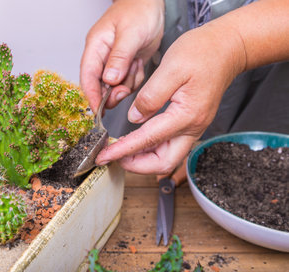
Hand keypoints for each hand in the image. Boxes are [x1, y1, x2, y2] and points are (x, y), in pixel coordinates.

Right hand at [80, 0, 164, 112]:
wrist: (151, 3)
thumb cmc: (138, 10)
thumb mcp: (130, 34)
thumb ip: (119, 58)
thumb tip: (109, 80)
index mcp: (96, 47)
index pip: (88, 76)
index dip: (91, 95)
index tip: (98, 110)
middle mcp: (102, 57)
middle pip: (100, 86)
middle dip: (113, 92)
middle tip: (124, 90)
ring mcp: (113, 62)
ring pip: (116, 87)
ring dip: (127, 84)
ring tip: (136, 66)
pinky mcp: (125, 65)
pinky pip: (128, 82)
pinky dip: (135, 79)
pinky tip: (139, 64)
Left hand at [95, 21, 245, 173]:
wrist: (228, 47)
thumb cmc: (202, 52)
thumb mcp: (171, 67)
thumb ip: (151, 96)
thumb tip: (133, 118)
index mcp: (186, 115)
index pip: (148, 140)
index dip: (123, 150)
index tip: (104, 155)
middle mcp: (192, 127)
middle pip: (162, 163)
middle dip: (135, 165)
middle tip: (112, 156)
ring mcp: (193, 127)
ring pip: (166, 157)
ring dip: (142, 158)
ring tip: (119, 150)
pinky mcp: (190, 123)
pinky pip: (169, 144)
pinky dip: (150, 147)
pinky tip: (136, 140)